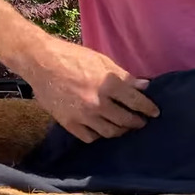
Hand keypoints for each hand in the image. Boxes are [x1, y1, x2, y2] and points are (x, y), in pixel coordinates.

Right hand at [22, 40, 159, 142]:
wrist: (40, 62)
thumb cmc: (72, 56)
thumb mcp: (102, 60)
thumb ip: (124, 76)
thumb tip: (145, 86)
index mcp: (108, 84)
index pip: (136, 101)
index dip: (148, 108)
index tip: (154, 113)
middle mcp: (98, 103)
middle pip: (125, 120)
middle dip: (137, 122)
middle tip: (141, 122)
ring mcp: (83, 115)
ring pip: (109, 132)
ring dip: (120, 131)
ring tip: (124, 127)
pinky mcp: (69, 123)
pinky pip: (90, 137)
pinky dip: (99, 135)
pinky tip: (102, 129)